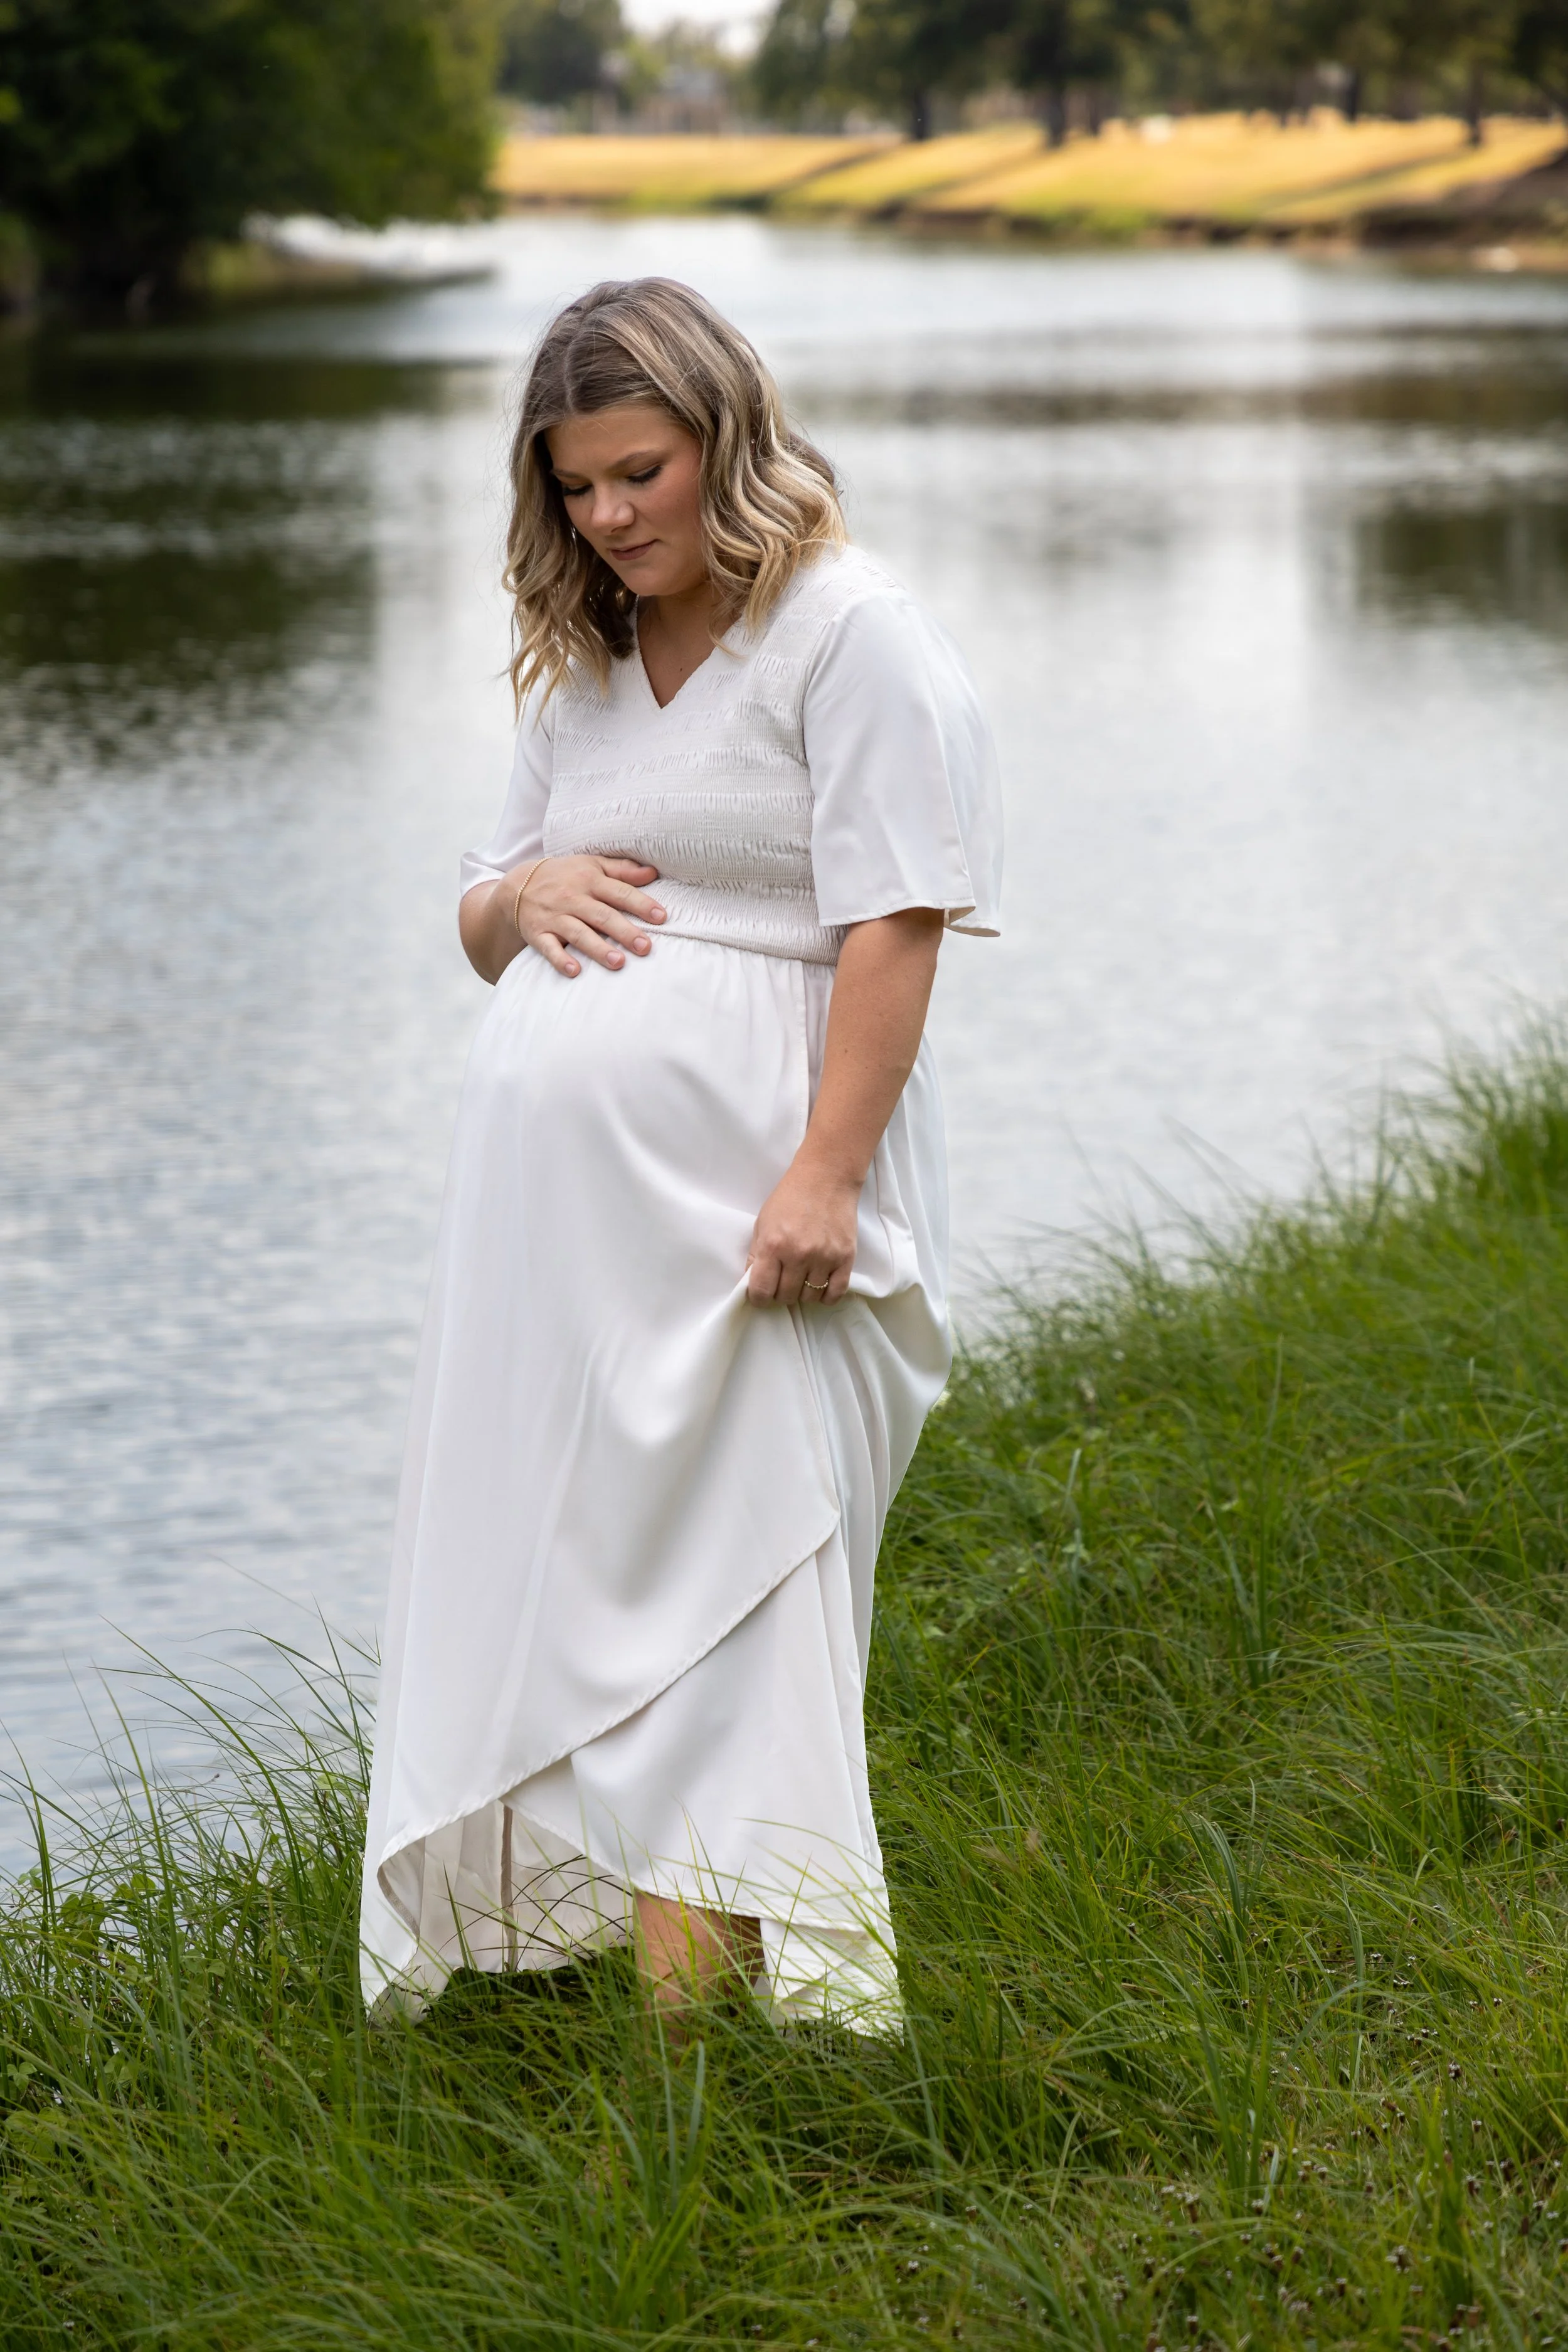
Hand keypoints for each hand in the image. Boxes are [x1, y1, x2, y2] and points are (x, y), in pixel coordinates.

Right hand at [512, 855, 664, 975]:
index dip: (641, 904)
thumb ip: (622, 870)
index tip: (661, 918)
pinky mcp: (538, 933)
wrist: (518, 886)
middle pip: (602, 915)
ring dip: (598, 948)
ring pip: (578, 933)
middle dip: (624, 931)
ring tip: (618, 963)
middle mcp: (573, 898)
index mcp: (590, 879)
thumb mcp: (591, 865)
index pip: (619, 892)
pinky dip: (560, 960)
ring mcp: (555, 917)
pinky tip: (575, 971)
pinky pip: (549, 948)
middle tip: (645, 947)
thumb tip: (653, 873)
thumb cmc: (564, 876)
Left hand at [746, 1160, 858, 1305]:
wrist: (826, 1178)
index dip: (758, 1298)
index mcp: (773, 1245)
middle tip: (782, 1281)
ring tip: (801, 1278)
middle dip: (780, 1293)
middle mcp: (798, 1255)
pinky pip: (835, 1293)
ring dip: (803, 1293)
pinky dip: (825, 1295)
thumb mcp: (763, 1222)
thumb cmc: (790, 1198)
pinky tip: (819, 1285)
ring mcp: (824, 1258)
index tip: (761, 1294)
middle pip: (786, 1296)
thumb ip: (757, 1254)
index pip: (761, 1290)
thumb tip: (752, 1282)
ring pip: (809, 1297)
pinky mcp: (846, 1258)